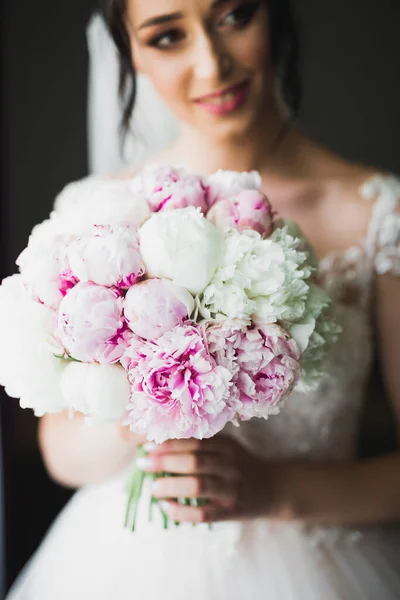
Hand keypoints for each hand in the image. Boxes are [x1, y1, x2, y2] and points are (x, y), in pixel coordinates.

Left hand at [136, 436, 294, 523]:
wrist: (274, 488)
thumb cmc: (241, 465)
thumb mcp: (228, 447)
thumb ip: (203, 444)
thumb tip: (160, 442)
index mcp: (227, 446)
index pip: (195, 441)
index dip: (169, 443)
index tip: (147, 445)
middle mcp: (231, 465)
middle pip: (194, 462)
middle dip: (164, 462)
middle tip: (142, 464)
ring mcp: (232, 489)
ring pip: (198, 486)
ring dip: (171, 486)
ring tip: (153, 488)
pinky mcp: (231, 511)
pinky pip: (203, 514)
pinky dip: (182, 512)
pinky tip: (166, 507)